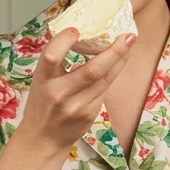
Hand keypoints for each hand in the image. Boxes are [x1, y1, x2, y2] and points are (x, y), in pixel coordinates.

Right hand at [16, 28, 135, 153]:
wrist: (43, 139)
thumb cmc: (43, 104)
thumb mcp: (42, 80)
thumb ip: (57, 62)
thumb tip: (84, 34)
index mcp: (42, 80)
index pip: (52, 56)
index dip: (64, 40)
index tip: (76, 29)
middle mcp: (59, 94)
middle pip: (92, 70)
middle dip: (114, 51)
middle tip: (128, 36)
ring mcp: (76, 106)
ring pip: (105, 80)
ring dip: (120, 60)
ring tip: (128, 44)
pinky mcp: (89, 114)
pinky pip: (105, 90)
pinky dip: (112, 74)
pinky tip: (117, 64)